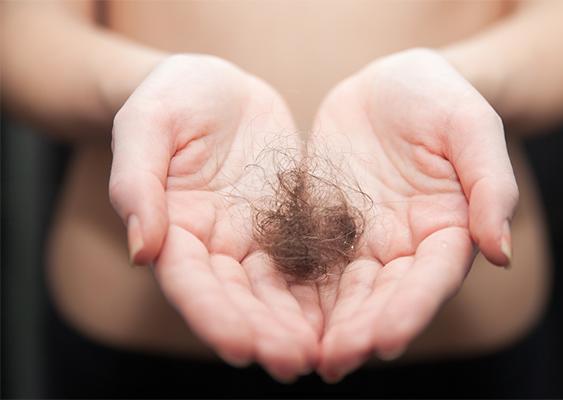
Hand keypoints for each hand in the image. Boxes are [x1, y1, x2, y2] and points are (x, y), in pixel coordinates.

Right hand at [109, 54, 320, 381]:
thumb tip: (142, 249)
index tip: (240, 348)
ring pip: (275, 291)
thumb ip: (137, 183)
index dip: (213, 316)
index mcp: (174, 227)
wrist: (218, 87)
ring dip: (296, 325)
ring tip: (324, 354)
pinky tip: (348, 313)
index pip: (189, 282)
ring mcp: (253, 238)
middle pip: (237, 299)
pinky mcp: (289, 224)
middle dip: (263, 333)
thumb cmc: (172, 98)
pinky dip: (324, 290)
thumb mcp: (147, 126)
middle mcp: (214, 244)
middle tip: (293, 363)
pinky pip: (308, 261)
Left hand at [311, 49, 518, 380]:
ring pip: (344, 292)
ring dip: (325, 325)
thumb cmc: (439, 98)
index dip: (410, 310)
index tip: (385, 340)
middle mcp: (403, 245)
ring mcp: (362, 239)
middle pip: (384, 297)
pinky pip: (308, 262)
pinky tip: (272, 313)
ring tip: (300, 356)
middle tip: (334, 362)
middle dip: (360, 330)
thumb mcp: (470, 126)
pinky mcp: (324, 227)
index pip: (431, 278)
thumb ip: (490, 184)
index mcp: (445, 228)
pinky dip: (294, 291)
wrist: (389, 85)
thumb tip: (500, 250)